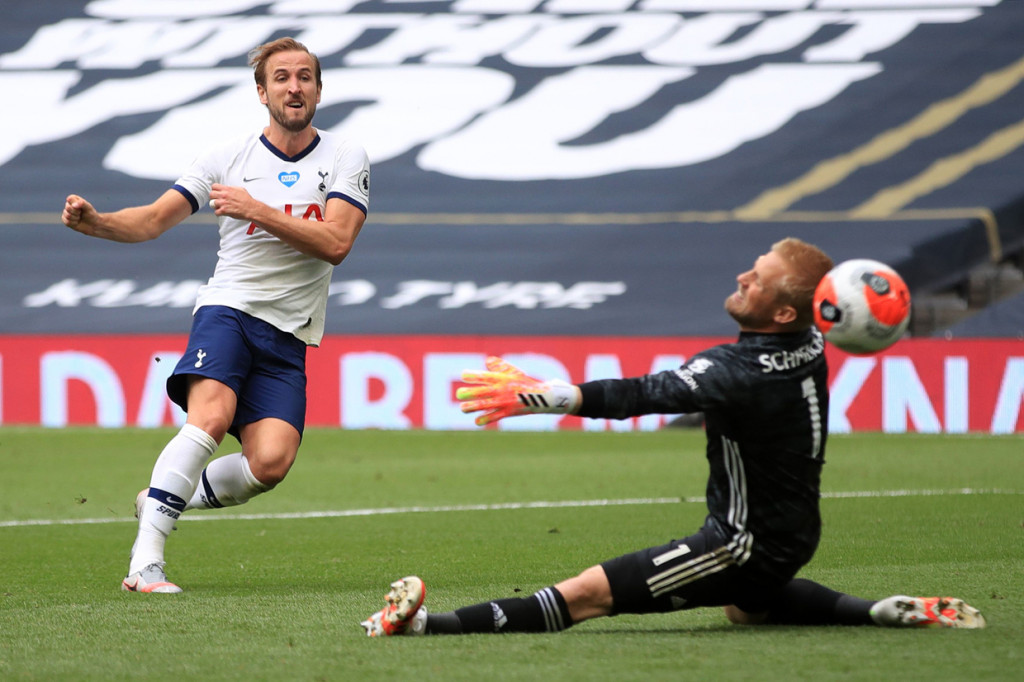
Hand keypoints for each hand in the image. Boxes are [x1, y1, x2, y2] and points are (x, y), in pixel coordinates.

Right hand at [61, 194, 99, 233]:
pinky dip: (74, 223)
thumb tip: (73, 205)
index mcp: (73, 199)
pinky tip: (77, 222)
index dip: (76, 204)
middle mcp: (68, 204)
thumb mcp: (88, 208)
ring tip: (79, 217)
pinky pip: (67, 222)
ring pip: (67, 215)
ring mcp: (66, 212)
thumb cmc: (91, 214)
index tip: (81, 207)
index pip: (70, 199)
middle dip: (76, 212)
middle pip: (68, 208)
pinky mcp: (65, 220)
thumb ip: (82, 203)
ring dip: (76, 218)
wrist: (93, 225)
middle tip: (81, 213)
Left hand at [209, 183, 255, 218]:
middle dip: (214, 197)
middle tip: (218, 200)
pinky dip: (219, 213)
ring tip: (221, 207)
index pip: (214, 186)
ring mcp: (223, 203)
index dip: (215, 190)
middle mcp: (224, 195)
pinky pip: (216, 212)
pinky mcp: (224, 211)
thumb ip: (231, 188)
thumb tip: (228, 188)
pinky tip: (223, 212)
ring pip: (212, 204)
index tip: (217, 192)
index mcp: (227, 189)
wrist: (251, 208)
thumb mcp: (240, 189)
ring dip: (216, 206)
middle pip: (211, 194)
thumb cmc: (247, 200)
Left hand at [456, 356, 579, 425]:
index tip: (464, 375)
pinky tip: (477, 420)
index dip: (473, 375)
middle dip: (469, 393)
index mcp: (501, 378)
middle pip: (482, 392)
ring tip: (463, 408)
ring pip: (485, 405)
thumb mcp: (514, 371)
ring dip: (472, 407)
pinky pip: (494, 417)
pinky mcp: (508, 412)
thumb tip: (487, 361)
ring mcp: (504, 402)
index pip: (484, 376)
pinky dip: (485, 419)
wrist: (541, 397)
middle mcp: (501, 390)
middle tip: (459, 394)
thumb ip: (500, 366)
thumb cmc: (525, 382)